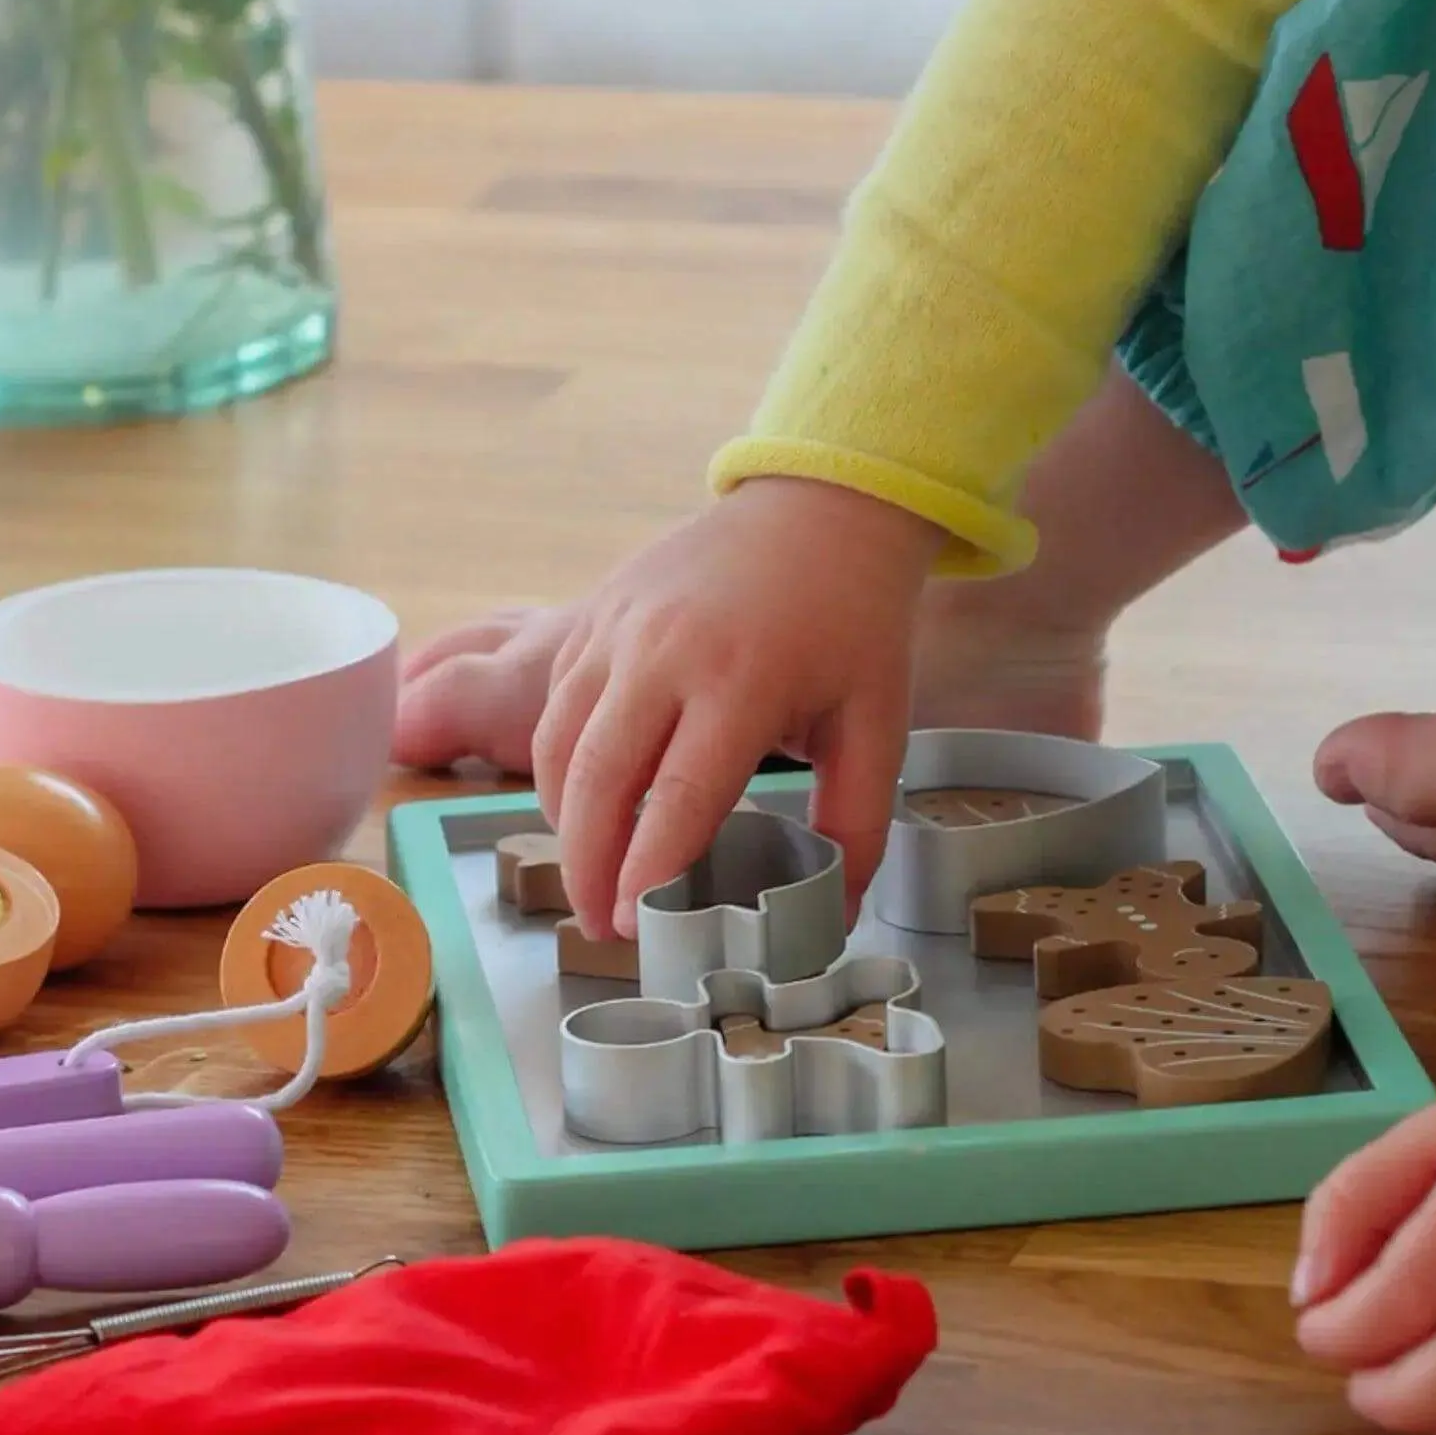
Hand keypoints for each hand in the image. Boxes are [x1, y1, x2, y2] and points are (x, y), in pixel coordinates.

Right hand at [535, 477, 942, 939]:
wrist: (820, 508)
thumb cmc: (854, 619)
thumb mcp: (878, 723)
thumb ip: (856, 824)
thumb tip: (833, 914)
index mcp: (743, 681)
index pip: (679, 796)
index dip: (648, 871)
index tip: (634, 926)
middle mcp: (665, 652)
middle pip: (598, 778)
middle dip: (587, 865)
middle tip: (601, 925)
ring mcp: (620, 626)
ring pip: (557, 742)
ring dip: (564, 819)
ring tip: (592, 873)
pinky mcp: (597, 611)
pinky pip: (556, 701)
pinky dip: (559, 764)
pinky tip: (587, 803)